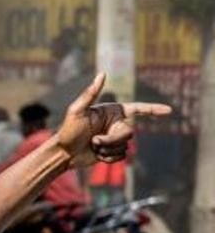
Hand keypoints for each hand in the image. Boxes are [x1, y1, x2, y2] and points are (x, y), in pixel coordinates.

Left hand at [55, 72, 171, 168]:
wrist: (62, 152)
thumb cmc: (68, 130)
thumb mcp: (77, 110)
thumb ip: (91, 93)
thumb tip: (102, 73)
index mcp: (112, 112)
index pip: (138, 108)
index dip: (153, 109)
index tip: (169, 110)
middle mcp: (116, 124)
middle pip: (129, 134)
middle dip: (111, 140)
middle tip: (94, 141)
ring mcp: (114, 138)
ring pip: (125, 147)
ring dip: (107, 150)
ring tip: (92, 147)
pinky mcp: (112, 152)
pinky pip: (120, 157)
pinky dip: (108, 159)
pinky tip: (96, 156)